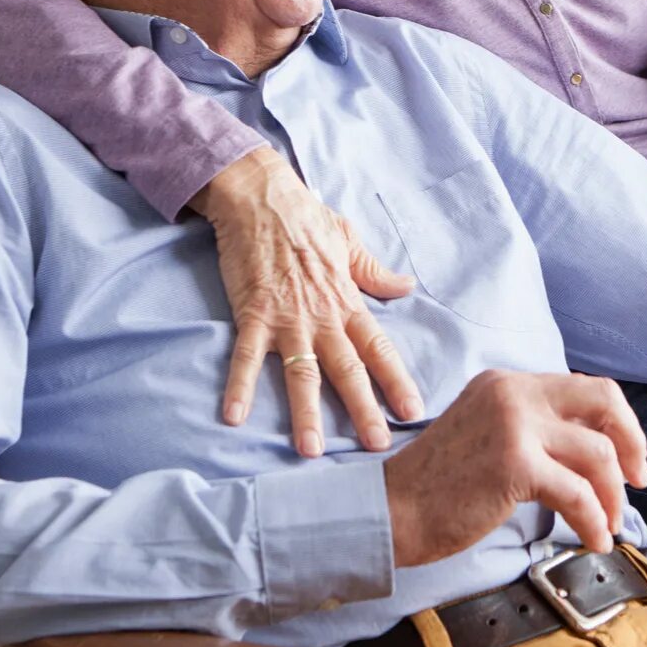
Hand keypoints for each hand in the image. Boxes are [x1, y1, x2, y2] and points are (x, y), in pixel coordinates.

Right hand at [192, 149, 423, 455]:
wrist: (261, 197)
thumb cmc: (305, 218)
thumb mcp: (349, 242)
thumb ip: (374, 273)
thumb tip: (406, 287)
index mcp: (347, 301)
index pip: (378, 348)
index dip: (396, 380)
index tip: (413, 410)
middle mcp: (322, 316)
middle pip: (348, 370)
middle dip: (363, 409)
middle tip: (377, 446)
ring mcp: (286, 318)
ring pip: (301, 373)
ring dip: (306, 412)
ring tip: (311, 450)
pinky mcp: (252, 314)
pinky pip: (244, 356)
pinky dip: (239, 386)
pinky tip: (233, 417)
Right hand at [383, 371, 646, 566]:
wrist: (390, 511)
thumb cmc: (438, 487)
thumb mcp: (488, 436)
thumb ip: (533, 431)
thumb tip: (594, 452)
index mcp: (506, 383)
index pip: (584, 388)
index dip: (616, 424)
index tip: (626, 459)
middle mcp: (512, 392)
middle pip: (603, 401)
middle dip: (631, 443)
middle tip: (637, 481)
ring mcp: (514, 424)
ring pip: (596, 453)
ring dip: (612, 496)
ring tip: (609, 525)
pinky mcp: (514, 463)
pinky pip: (578, 493)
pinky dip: (594, 521)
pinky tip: (593, 539)